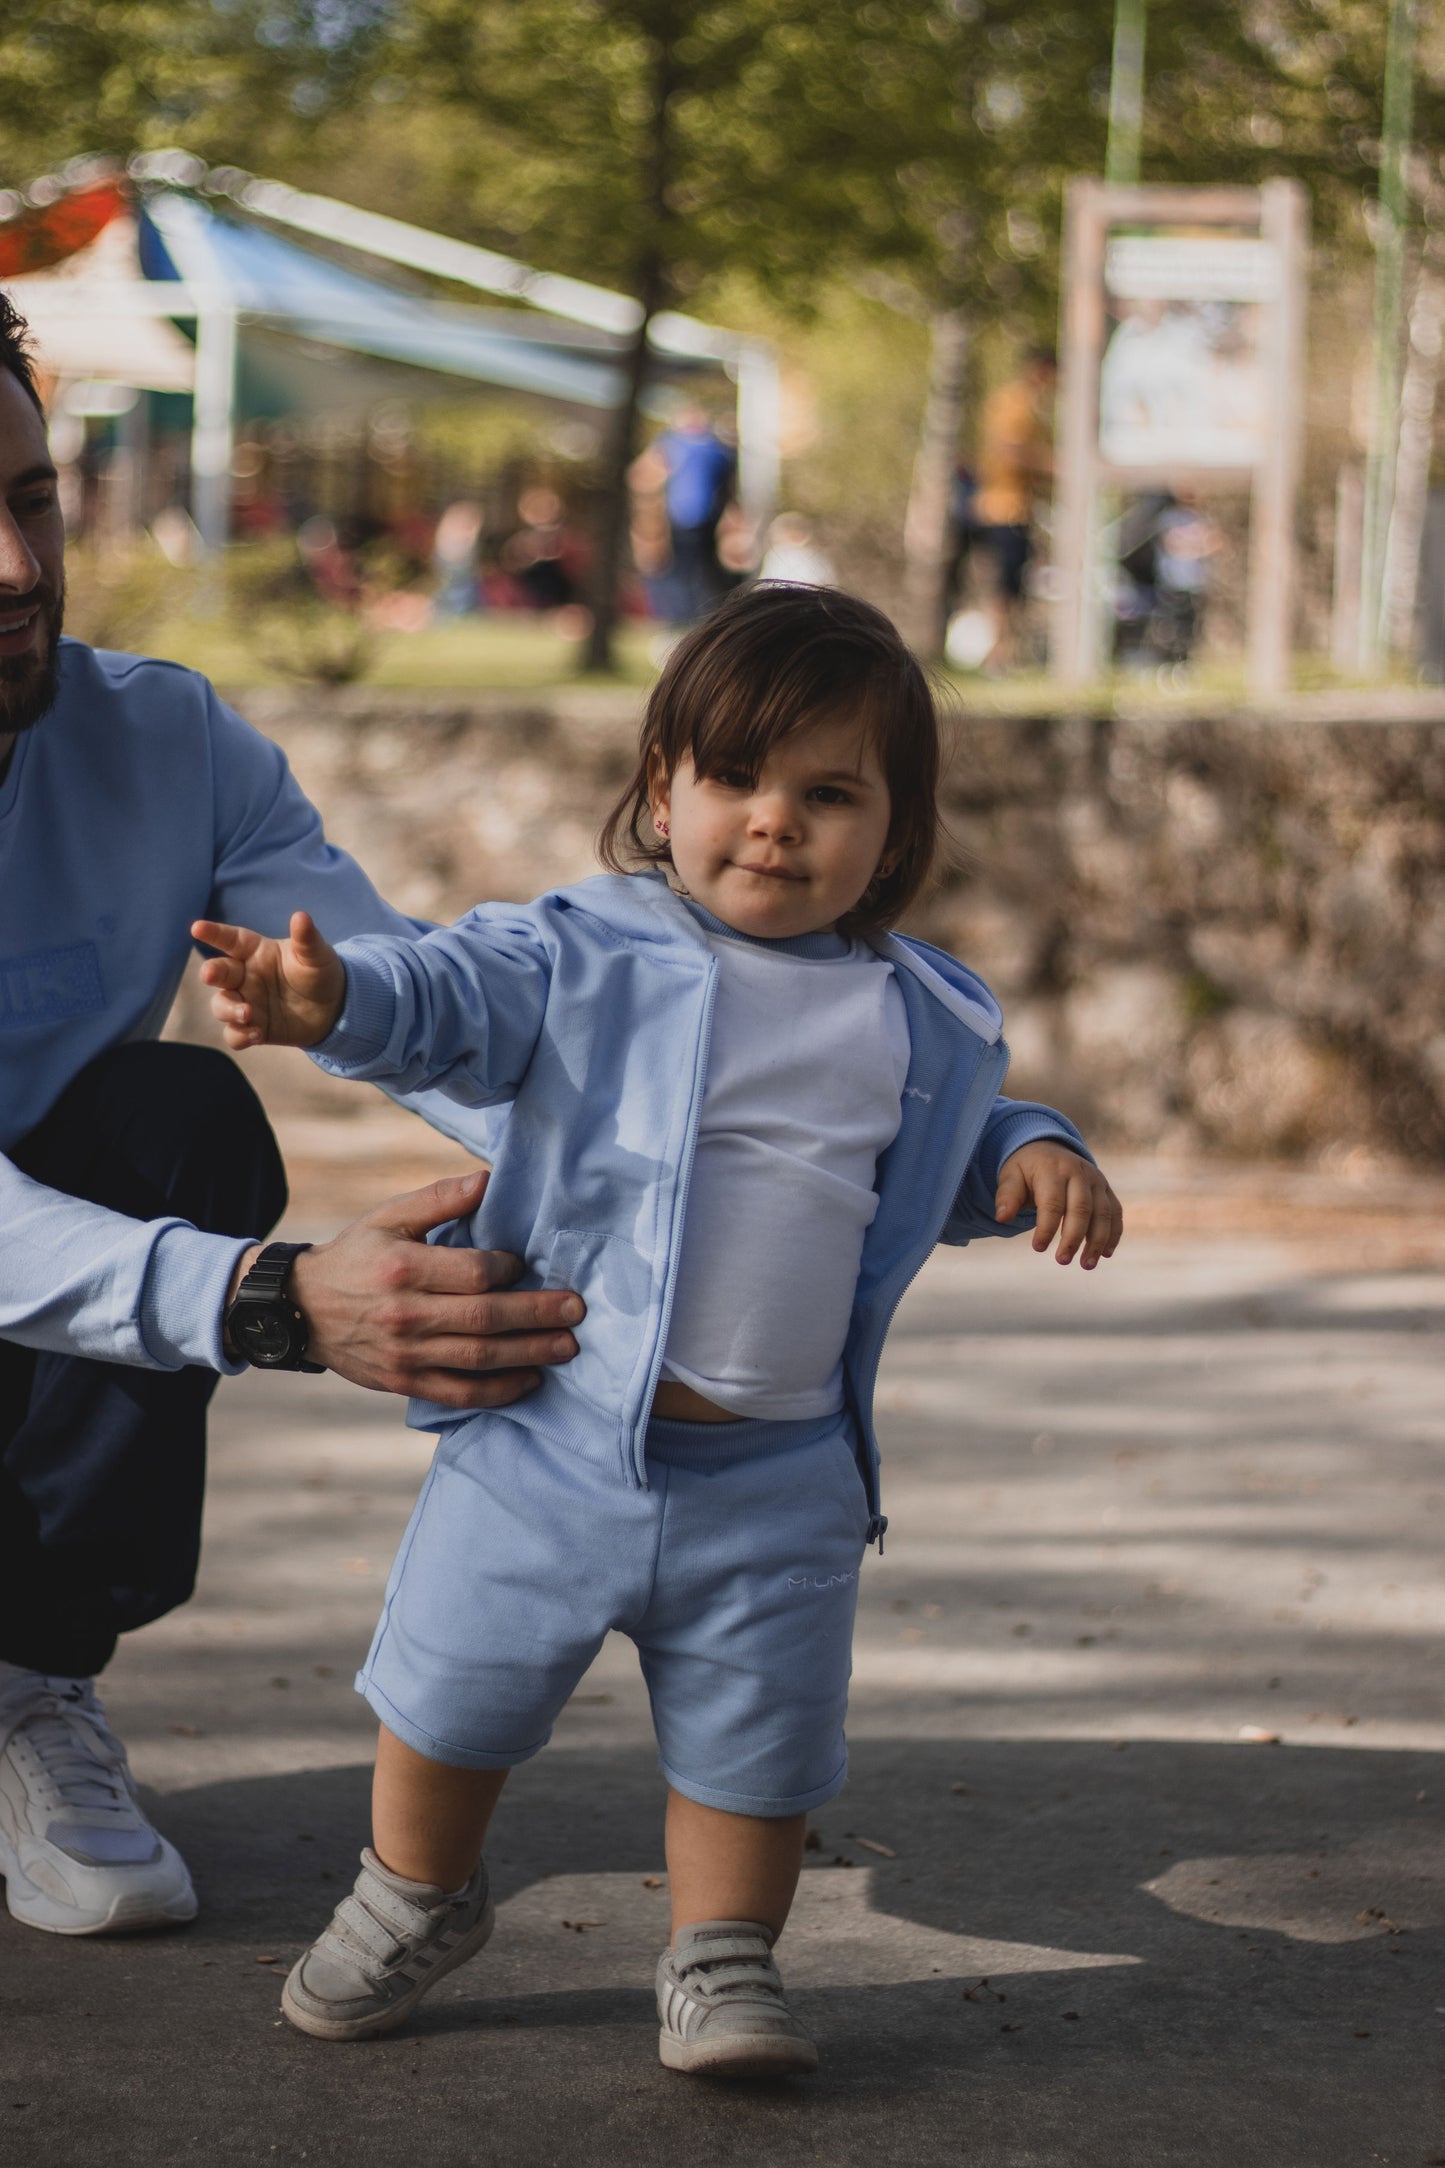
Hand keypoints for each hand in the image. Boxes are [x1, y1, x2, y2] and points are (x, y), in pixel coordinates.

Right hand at [192, 910, 345, 1049]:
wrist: (335, 1009)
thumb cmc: (320, 973)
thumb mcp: (316, 955)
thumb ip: (306, 938)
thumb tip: (301, 916)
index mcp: (256, 952)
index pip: (231, 940)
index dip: (214, 933)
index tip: (197, 928)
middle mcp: (245, 976)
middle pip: (218, 972)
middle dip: (210, 972)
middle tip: (210, 974)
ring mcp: (246, 1002)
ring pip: (221, 1005)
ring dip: (228, 1009)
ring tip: (248, 1013)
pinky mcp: (253, 1028)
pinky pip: (234, 1034)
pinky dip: (239, 1035)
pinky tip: (255, 1034)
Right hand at [225, 1170, 585, 1408]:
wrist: (299, 1309)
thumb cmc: (355, 1256)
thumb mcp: (388, 1216)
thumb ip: (440, 1198)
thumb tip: (490, 1180)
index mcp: (403, 1268)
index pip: (473, 1273)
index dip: (509, 1269)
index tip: (525, 1265)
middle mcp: (405, 1314)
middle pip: (485, 1318)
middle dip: (537, 1315)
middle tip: (576, 1310)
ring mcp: (405, 1354)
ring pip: (479, 1358)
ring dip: (529, 1354)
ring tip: (567, 1346)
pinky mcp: (404, 1382)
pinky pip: (460, 1393)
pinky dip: (499, 1391)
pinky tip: (530, 1381)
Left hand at [994, 1143, 1121, 1269]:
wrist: (1048, 1148)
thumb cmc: (1026, 1169)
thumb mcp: (1010, 1176)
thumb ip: (1007, 1196)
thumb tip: (1001, 1218)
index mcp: (1052, 1169)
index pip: (1052, 1202)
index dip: (1046, 1227)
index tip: (1037, 1248)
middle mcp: (1079, 1172)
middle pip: (1081, 1209)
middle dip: (1073, 1238)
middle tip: (1062, 1261)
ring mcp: (1096, 1180)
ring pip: (1103, 1213)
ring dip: (1097, 1241)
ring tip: (1087, 1265)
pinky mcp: (1106, 1189)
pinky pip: (1115, 1212)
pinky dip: (1113, 1234)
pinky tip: (1105, 1254)